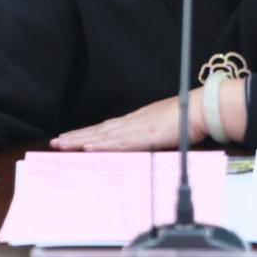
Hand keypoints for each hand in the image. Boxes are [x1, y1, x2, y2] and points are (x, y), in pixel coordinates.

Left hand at [50, 90, 207, 150]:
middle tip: (55, 143)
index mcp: (136, 121)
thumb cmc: (186, 118)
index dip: (86, 134)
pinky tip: (88, 148)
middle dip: (76, 137)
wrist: (201, 108)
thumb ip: (149, 137)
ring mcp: (138, 128)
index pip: (105, 129)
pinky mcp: (146, 135)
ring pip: (103, 136)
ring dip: (81, 141)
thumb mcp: (163, 129)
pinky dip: (102, 145)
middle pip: (98, 132)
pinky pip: (120, 143)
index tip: (69, 138)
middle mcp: (132, 122)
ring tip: (62, 145)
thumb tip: (141, 146)